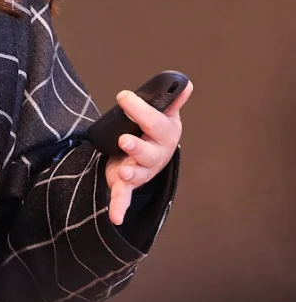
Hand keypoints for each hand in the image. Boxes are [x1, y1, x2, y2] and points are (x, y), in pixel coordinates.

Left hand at [104, 82, 192, 224]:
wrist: (149, 154)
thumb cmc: (153, 131)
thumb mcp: (163, 115)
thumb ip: (168, 101)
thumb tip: (185, 84)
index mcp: (165, 134)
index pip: (156, 123)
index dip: (140, 110)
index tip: (124, 96)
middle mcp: (156, 155)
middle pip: (149, 153)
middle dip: (137, 147)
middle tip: (124, 140)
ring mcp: (142, 171)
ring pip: (138, 173)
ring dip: (131, 174)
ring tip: (124, 172)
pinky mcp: (126, 183)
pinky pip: (124, 196)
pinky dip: (119, 207)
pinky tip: (116, 217)